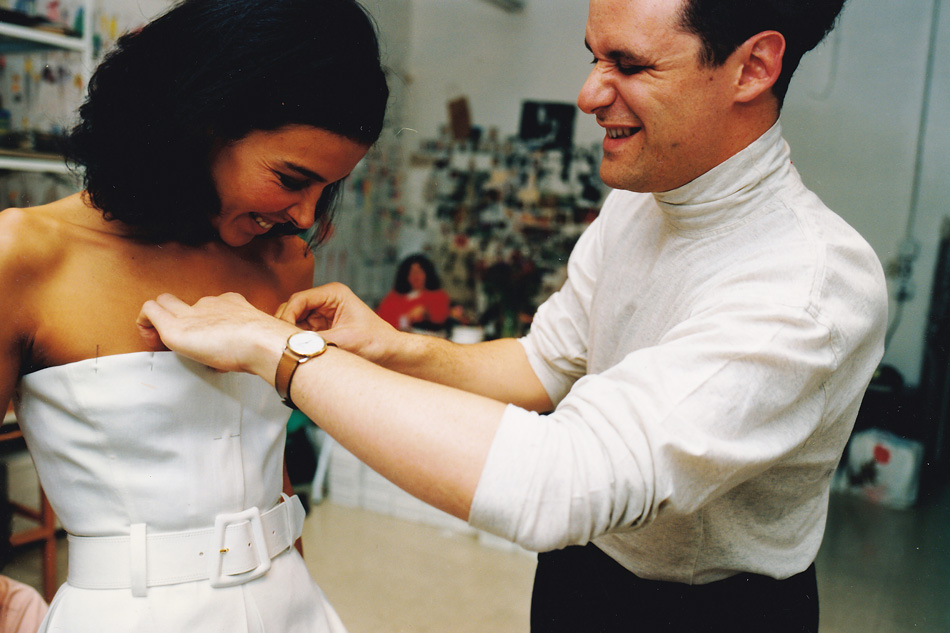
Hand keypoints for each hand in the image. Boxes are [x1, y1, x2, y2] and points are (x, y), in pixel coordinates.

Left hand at [137, 292, 296, 378]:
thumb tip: (241, 359)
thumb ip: (245, 342)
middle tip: (179, 340)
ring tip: (160, 341)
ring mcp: (192, 313)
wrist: (261, 341)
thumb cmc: (263, 347)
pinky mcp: (176, 327)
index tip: (203, 341)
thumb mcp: (255, 340)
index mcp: (232, 306)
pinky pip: (150, 310)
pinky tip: (151, 340)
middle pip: (183, 302)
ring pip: (165, 302)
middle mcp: (211, 304)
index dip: (199, 322)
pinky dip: (145, 322)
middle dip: (175, 315)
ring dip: (159, 319)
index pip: (208, 309)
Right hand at [276, 282, 398, 362]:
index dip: (286, 316)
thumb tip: (291, 345)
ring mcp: (322, 315)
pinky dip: (297, 342)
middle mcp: (325, 301)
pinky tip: (298, 352)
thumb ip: (316, 341)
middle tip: (282, 344)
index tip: (282, 335)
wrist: (391, 353)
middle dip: (286, 326)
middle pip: (292, 310)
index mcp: (333, 293)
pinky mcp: (322, 329)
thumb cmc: (377, 341)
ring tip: (290, 350)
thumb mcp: (344, 341)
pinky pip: (302, 334)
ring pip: (294, 323)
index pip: (298, 300)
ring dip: (291, 336)